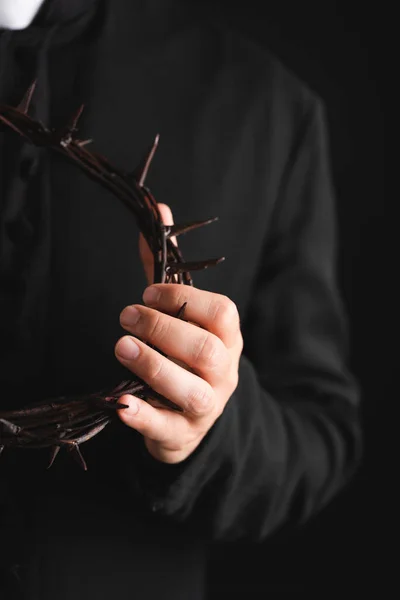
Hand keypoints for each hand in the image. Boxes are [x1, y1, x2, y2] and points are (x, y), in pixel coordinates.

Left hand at [114, 204, 242, 463]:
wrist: (195, 418)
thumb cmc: (185, 355)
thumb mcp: (184, 314)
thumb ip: (168, 268)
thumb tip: (160, 208)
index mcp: (228, 337)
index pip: (220, 312)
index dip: (183, 300)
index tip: (147, 292)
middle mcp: (224, 371)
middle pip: (203, 350)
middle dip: (162, 329)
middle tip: (126, 316)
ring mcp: (207, 405)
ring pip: (189, 389)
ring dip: (153, 366)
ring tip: (120, 347)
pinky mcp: (182, 433)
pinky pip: (166, 427)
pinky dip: (143, 416)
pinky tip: (120, 404)